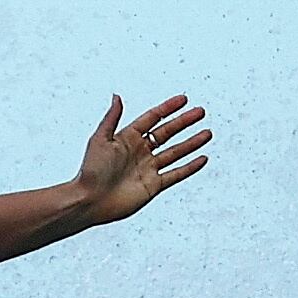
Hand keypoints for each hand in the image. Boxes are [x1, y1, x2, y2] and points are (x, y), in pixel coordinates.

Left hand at [75, 93, 211, 223]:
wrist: (90, 201)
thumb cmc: (91, 171)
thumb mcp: (100, 139)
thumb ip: (111, 118)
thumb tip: (117, 96)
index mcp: (127, 138)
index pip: (152, 118)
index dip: (168, 108)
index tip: (183, 100)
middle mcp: (140, 151)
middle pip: (167, 133)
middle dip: (184, 122)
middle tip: (200, 112)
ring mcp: (148, 168)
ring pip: (175, 152)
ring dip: (191, 143)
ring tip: (207, 133)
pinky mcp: (153, 185)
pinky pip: (176, 174)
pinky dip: (190, 167)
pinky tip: (201, 159)